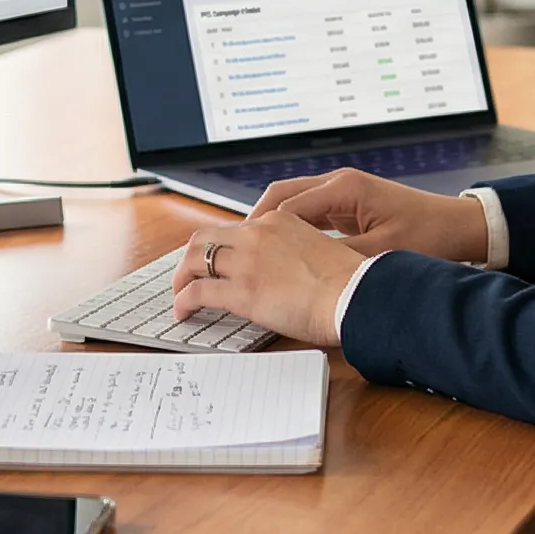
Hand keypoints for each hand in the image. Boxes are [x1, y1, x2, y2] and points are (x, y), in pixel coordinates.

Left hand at [170, 210, 367, 345]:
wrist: (354, 295)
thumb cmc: (348, 281)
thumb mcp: (317, 250)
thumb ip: (293, 253)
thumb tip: (281, 273)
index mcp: (278, 222)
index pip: (235, 229)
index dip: (219, 246)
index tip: (215, 261)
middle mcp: (257, 235)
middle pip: (205, 238)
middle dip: (191, 257)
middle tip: (187, 274)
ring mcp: (246, 262)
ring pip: (195, 261)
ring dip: (181, 278)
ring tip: (179, 294)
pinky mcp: (240, 291)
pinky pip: (197, 292)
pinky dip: (183, 301)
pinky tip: (183, 311)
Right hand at [252, 169, 489, 262]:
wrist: (459, 227)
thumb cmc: (428, 236)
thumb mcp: (381, 254)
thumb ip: (340, 258)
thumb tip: (301, 271)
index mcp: (345, 189)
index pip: (288, 203)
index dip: (260, 226)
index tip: (239, 248)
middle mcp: (340, 183)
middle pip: (282, 195)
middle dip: (256, 220)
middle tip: (234, 248)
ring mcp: (343, 191)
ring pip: (293, 202)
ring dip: (271, 223)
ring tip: (250, 251)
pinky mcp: (349, 204)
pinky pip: (308, 211)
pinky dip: (290, 227)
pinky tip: (280, 251)